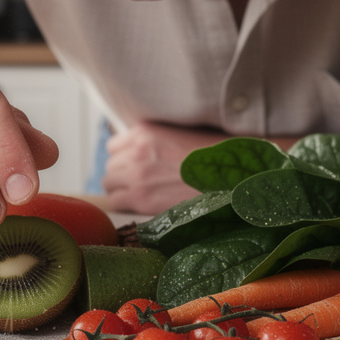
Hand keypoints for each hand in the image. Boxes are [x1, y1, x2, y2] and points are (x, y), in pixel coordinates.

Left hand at [101, 122, 225, 213]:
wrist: (230, 179)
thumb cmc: (211, 159)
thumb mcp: (180, 136)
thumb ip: (156, 141)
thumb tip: (144, 153)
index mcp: (146, 131)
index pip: (114, 145)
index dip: (123, 158)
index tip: (133, 167)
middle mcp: (137, 149)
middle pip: (110, 165)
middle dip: (122, 175)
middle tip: (139, 185)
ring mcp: (137, 173)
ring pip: (109, 183)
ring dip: (121, 191)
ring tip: (141, 197)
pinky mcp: (141, 197)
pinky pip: (115, 202)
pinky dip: (125, 206)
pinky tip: (142, 207)